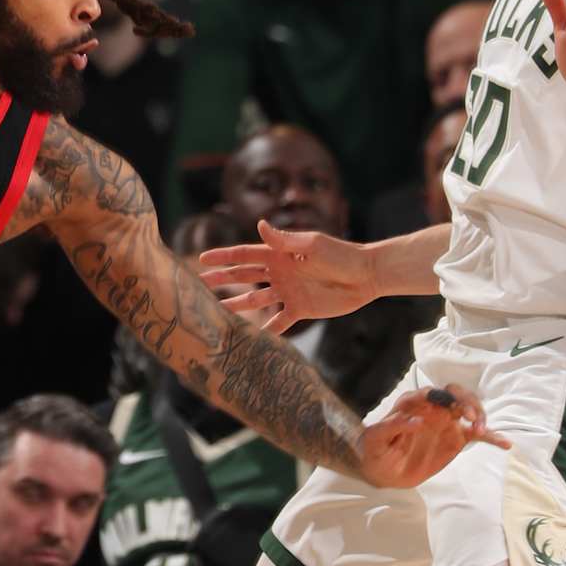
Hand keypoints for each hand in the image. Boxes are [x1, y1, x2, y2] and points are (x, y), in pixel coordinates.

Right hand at [198, 220, 377, 330]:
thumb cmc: (341, 255)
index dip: (223, 257)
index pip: (245, 255)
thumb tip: (259, 224)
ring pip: (256, 300)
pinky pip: (279, 322)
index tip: (202, 259)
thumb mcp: (312, 244)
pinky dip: (266, 331)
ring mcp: (288, 291)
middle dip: (222, 280)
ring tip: (217, 314)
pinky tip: (251, 340)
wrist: (366, 276)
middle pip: (244, 277)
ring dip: (237, 306)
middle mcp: (280, 272)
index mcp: (280, 253)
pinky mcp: (300, 309)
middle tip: (199, 286)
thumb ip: (285, 240)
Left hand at [355, 385, 506, 490]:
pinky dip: (492, 437)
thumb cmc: (374, 450)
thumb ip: (392, 427)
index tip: (454, 410)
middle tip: (472, 418)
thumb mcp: (375, 440)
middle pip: (456, 395)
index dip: (445, 398)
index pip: (433, 393)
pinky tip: (505, 444)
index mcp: (413, 403)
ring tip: (482, 430)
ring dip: (480, 415)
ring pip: (470, 410)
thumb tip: (417, 421)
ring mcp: (447, 422)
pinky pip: (477, 434)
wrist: (382, 470)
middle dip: (467, 402)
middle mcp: (433, 408)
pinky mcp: (455, 438)